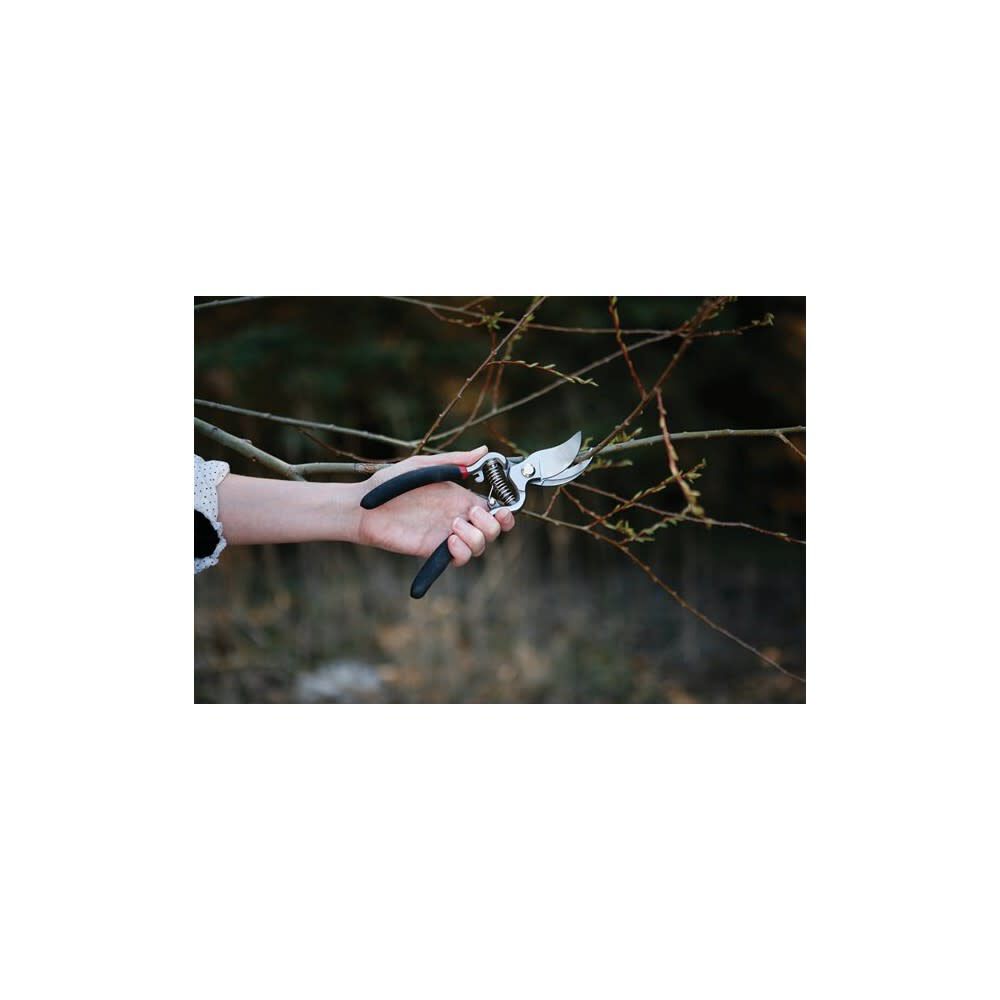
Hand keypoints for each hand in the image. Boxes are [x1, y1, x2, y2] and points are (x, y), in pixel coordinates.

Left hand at [356, 445, 515, 565]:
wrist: (366, 508)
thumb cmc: (390, 484)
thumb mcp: (424, 465)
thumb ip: (454, 461)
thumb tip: (484, 450)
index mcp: (460, 498)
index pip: (495, 509)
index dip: (506, 512)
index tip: (503, 508)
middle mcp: (458, 518)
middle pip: (494, 530)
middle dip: (492, 523)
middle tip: (470, 514)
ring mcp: (447, 536)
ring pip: (481, 545)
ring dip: (475, 536)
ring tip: (453, 526)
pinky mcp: (435, 551)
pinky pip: (461, 559)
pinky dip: (462, 552)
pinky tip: (450, 541)